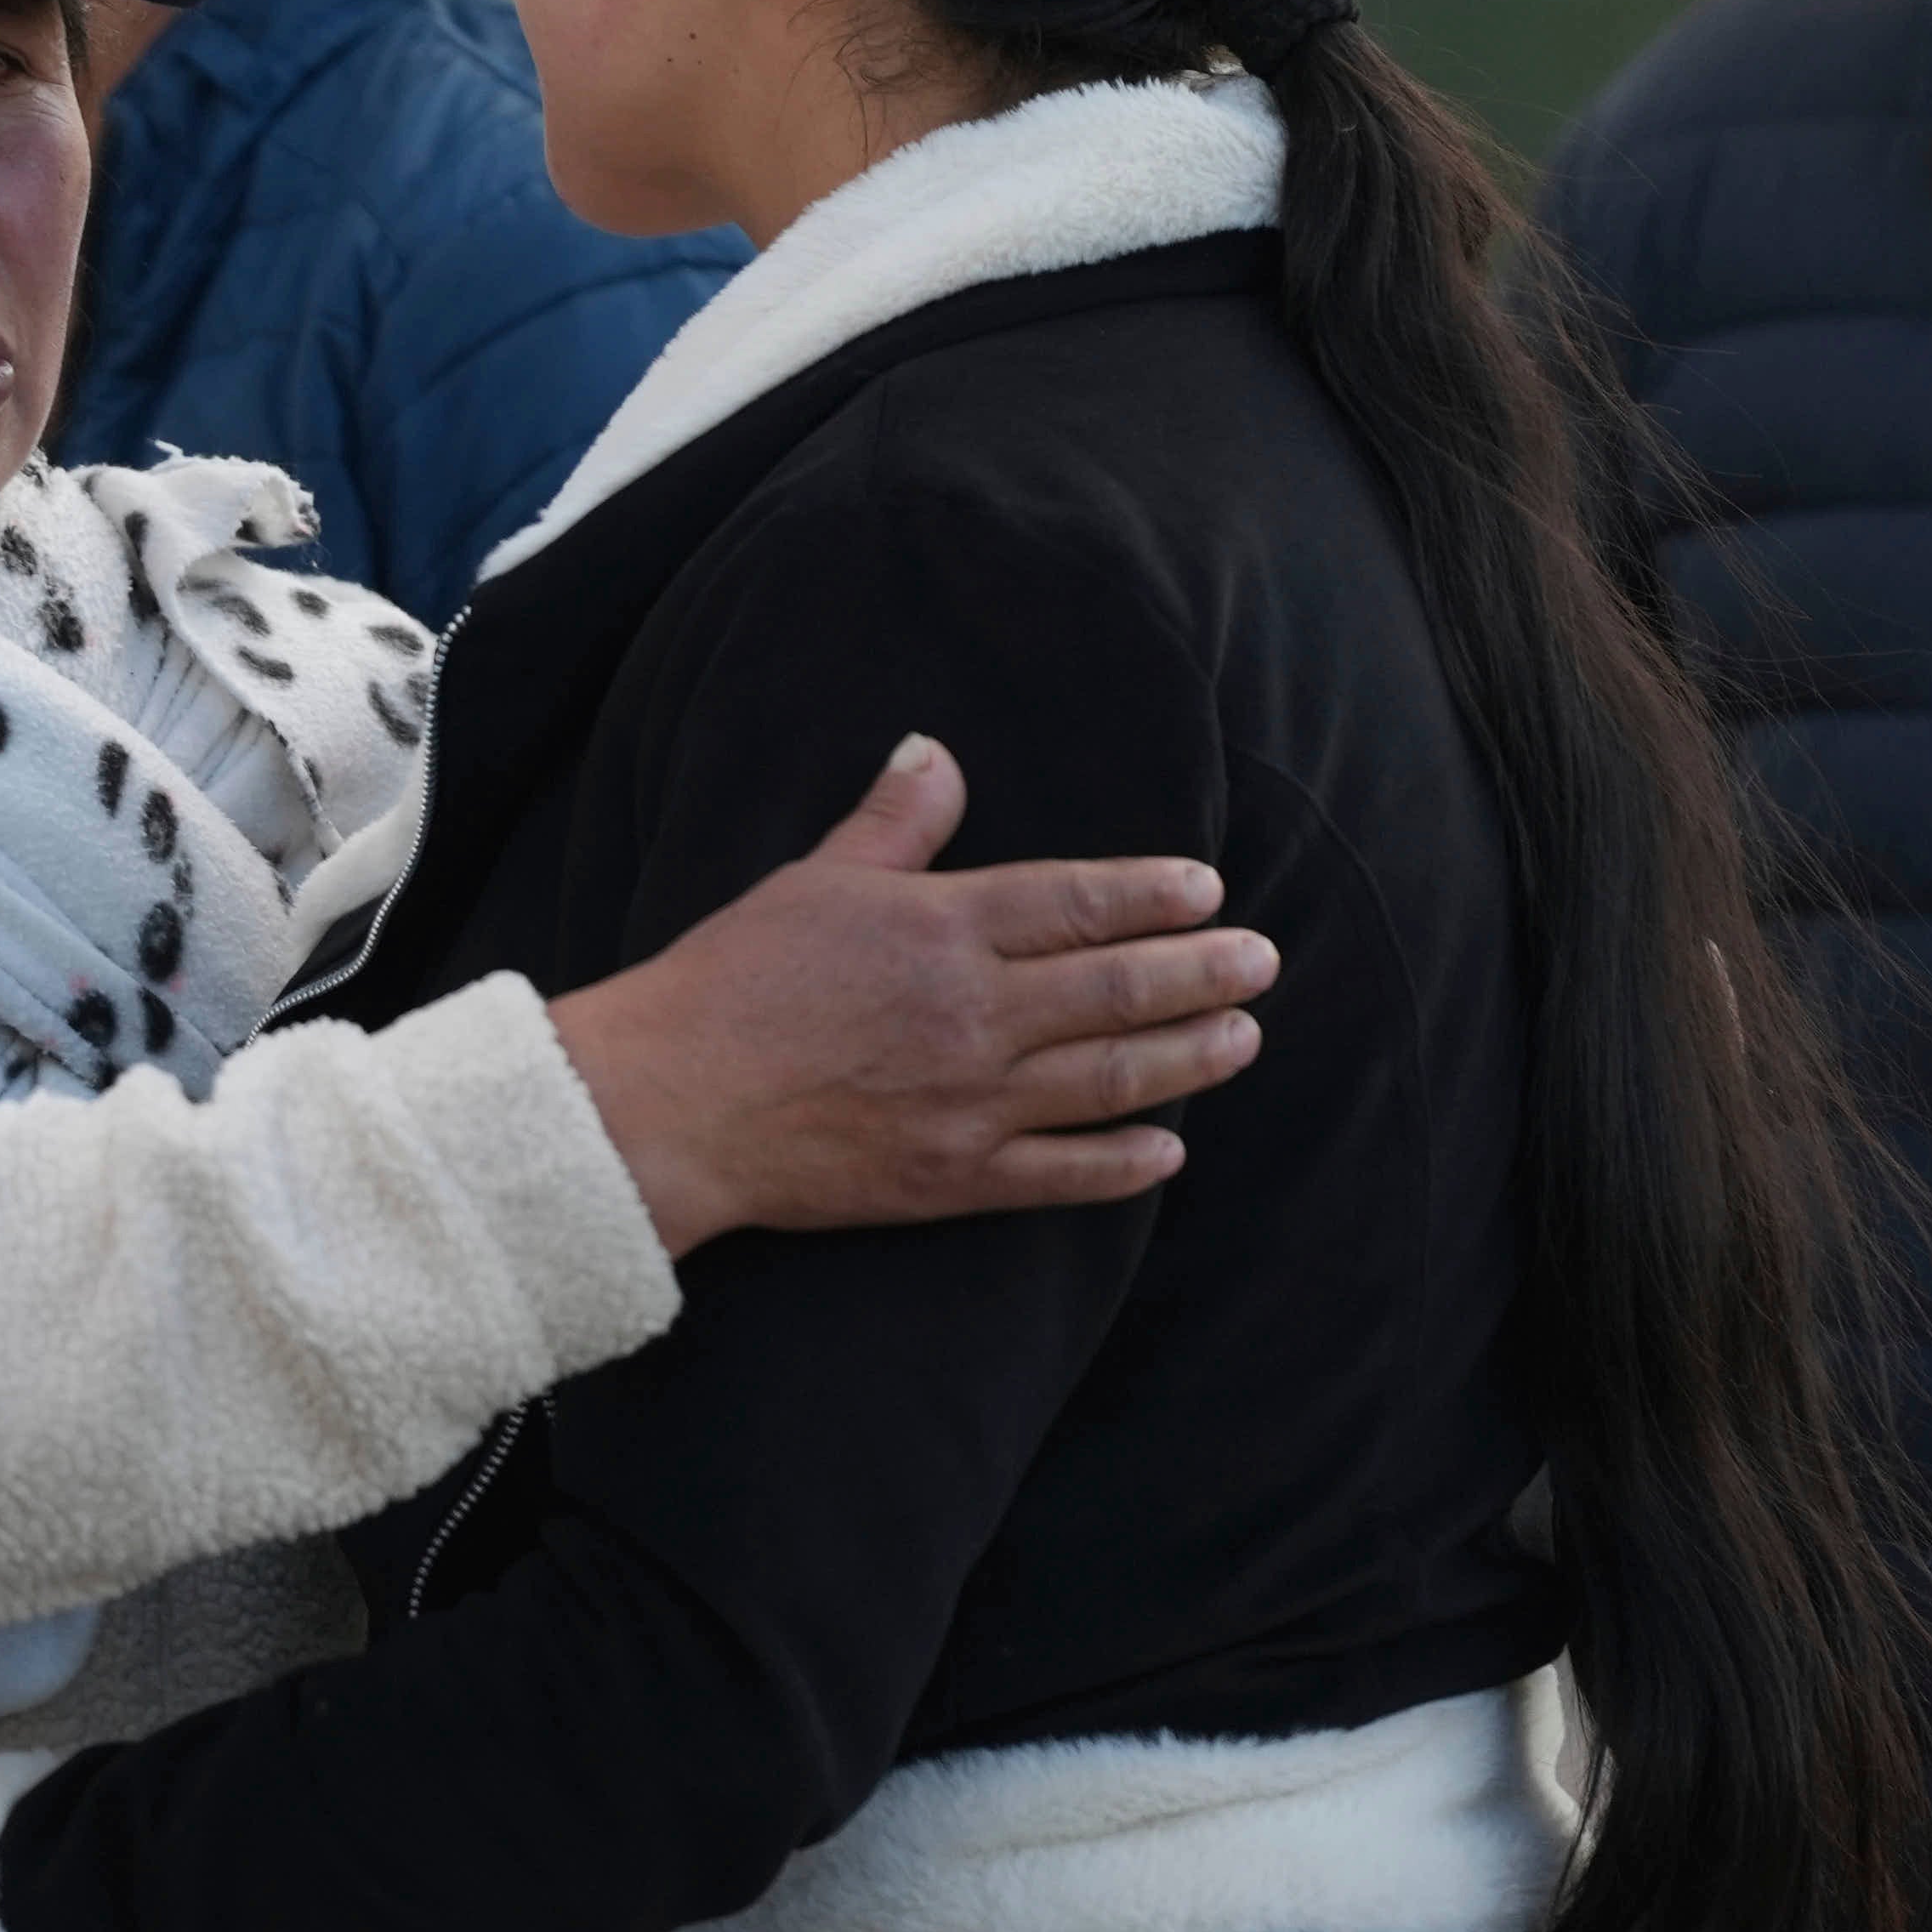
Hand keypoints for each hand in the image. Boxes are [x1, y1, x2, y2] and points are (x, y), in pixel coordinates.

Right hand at [546, 733, 1277, 1256]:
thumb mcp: (811, 881)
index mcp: (941, 928)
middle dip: (1202, 972)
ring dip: (1188, 1057)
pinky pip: (1062, 1174)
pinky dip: (1124, 1164)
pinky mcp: (951, 1177)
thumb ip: (890, 824)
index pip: (1076, 903)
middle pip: (1117, 988)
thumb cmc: (731, 981)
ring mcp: (970, 1101)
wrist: (670, 1100)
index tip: (1205, 890)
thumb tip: (936, 753)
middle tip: (1261, 960)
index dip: (1151, 894)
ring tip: (1241, 1037)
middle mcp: (974, 1013)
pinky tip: (1169, 1150)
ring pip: (1110, 1076)